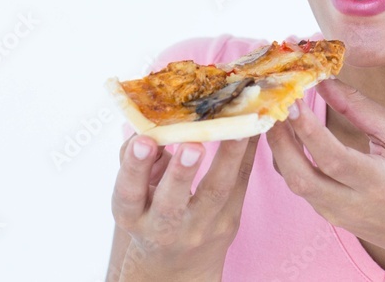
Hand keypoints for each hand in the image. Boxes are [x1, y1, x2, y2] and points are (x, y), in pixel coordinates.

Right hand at [111, 134, 258, 280]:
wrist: (178, 262)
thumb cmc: (151, 214)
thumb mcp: (135, 194)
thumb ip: (135, 161)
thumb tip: (143, 123)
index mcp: (133, 216)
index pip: (129, 194)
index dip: (135, 167)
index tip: (144, 140)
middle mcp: (165, 229)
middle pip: (172, 204)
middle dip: (181, 173)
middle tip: (192, 145)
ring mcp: (201, 227)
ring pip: (216, 192)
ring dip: (227, 158)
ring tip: (237, 130)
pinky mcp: (229, 221)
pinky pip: (241, 182)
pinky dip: (248, 153)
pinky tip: (255, 128)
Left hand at [266, 79, 384, 275]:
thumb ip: (362, 110)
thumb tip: (326, 83)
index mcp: (379, 183)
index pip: (334, 158)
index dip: (309, 129)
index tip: (293, 99)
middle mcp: (353, 205)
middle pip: (301, 176)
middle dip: (280, 139)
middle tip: (274, 104)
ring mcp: (337, 215)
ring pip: (294, 183)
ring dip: (279, 148)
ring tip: (276, 113)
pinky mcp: (329, 216)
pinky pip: (300, 187)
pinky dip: (288, 159)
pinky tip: (288, 135)